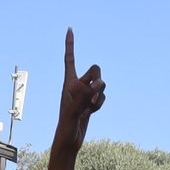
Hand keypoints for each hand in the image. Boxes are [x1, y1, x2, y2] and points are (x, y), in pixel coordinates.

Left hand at [55, 29, 105, 148]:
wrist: (68, 140)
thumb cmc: (66, 125)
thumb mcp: (74, 108)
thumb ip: (86, 94)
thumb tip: (98, 83)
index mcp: (69, 82)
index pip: (70, 59)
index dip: (70, 44)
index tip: (69, 29)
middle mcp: (77, 85)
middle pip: (95, 70)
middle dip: (97, 80)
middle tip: (91, 95)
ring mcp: (86, 94)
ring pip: (101, 85)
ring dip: (99, 97)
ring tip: (89, 109)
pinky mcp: (91, 103)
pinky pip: (102, 98)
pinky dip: (100, 105)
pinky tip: (91, 113)